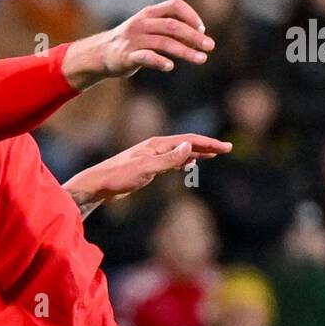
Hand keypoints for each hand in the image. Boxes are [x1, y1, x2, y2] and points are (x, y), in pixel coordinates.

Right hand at [62, 0, 213, 88]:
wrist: (100, 54)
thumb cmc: (131, 42)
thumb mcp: (148, 28)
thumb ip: (169, 30)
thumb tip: (199, 37)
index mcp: (149, 13)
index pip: (174, 6)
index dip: (191, 16)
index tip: (202, 29)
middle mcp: (142, 23)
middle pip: (173, 26)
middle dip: (194, 36)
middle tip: (210, 46)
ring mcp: (134, 40)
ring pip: (164, 42)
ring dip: (185, 51)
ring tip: (201, 59)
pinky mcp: (127, 56)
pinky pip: (146, 57)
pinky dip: (159, 61)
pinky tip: (170, 66)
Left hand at [63, 134, 230, 216]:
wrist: (98, 184)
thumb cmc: (119, 177)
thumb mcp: (146, 169)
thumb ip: (168, 160)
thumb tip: (189, 146)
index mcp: (157, 145)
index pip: (189, 140)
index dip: (208, 144)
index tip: (226, 148)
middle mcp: (155, 148)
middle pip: (186, 144)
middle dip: (206, 146)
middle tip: (225, 149)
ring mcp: (151, 157)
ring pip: (179, 152)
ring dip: (197, 153)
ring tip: (212, 155)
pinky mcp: (147, 167)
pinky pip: (171, 161)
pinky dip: (184, 161)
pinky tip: (188, 166)